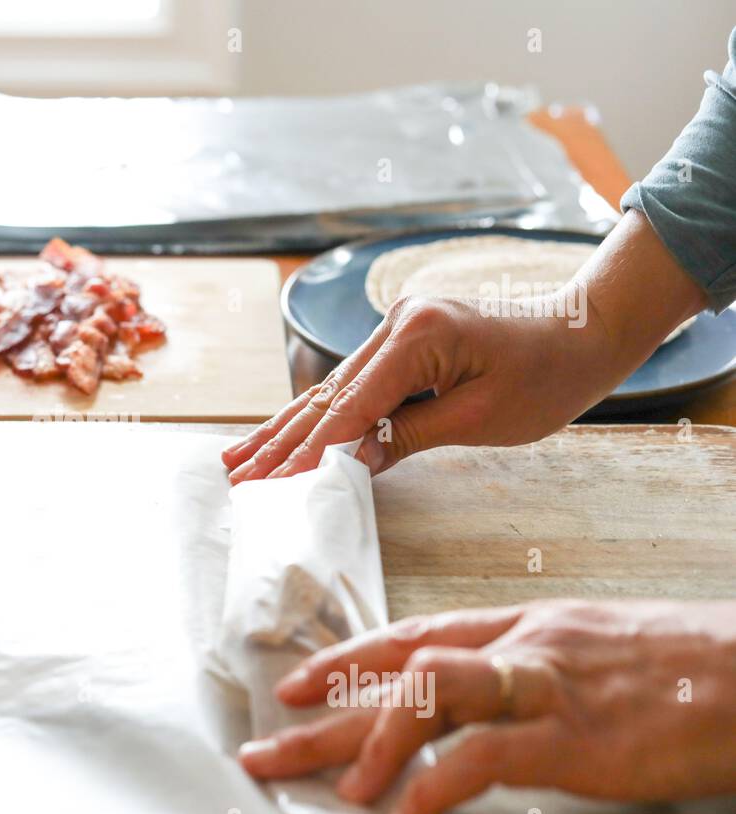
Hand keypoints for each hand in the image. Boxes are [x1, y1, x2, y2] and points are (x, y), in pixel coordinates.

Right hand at [223, 210, 707, 481]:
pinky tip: (280, 434)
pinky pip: (348, 387)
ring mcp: (393, 329)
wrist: (581, 331)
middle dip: (278, 442)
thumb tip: (350, 462)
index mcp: (418, 336)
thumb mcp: (481, 418)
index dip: (310, 451)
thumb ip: (408, 437)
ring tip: (236, 460)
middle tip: (236, 478)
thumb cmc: (547, 376)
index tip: (273, 484)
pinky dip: (314, 417)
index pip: (350, 406)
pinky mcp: (397, 342)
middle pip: (324, 396)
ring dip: (283, 430)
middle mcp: (395, 325)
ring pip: (327, 391)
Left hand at [237, 599, 735, 813]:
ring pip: (428, 696)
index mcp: (521, 626)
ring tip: (336, 793)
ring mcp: (542, 687)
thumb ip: (529, 670)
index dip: (347, 658)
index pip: (412, 634)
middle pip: (398, 671)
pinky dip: (432, 790)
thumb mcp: (591, 654)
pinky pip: (480, 758)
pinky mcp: (573, 737)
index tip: (297, 682)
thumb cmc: (682, 670)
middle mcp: (518, 646)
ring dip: (371, 746)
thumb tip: (478, 701)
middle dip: (326, 711)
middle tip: (266, 748)